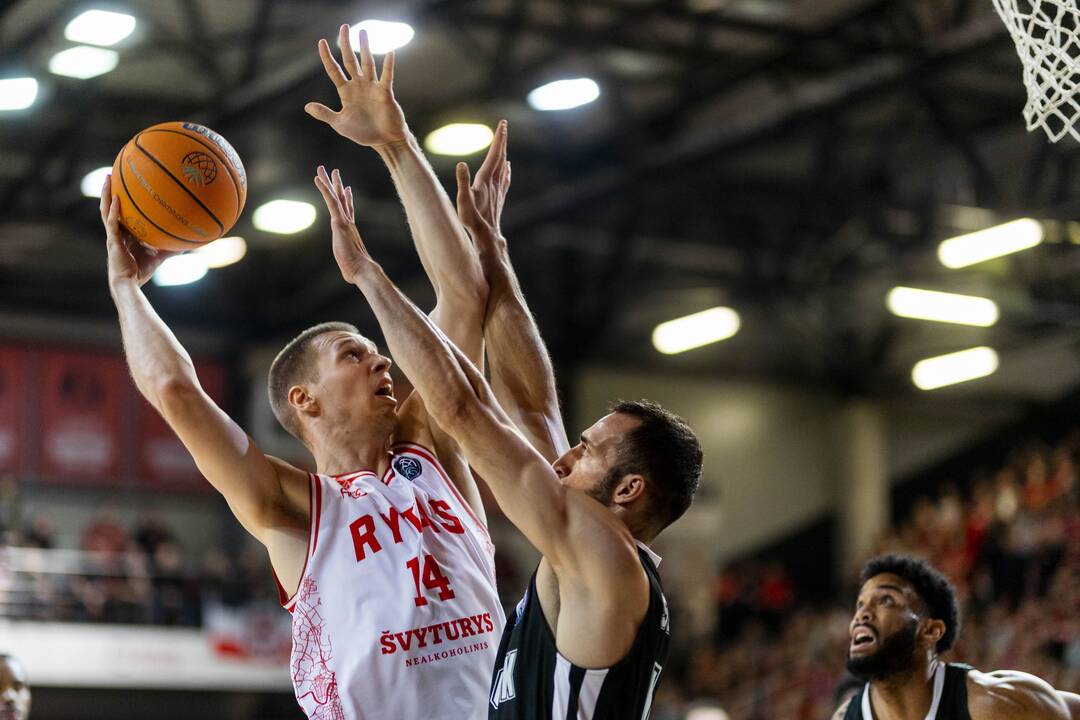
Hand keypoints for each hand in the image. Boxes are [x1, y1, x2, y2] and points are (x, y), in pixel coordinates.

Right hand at [101, 175, 178, 288]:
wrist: (129, 284)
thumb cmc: (141, 272)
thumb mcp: (158, 257)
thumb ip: (170, 249)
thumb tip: (187, 244)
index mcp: (123, 234)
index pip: (121, 214)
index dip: (120, 201)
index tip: (124, 186)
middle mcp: (116, 232)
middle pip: (110, 207)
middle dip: (110, 191)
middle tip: (112, 175)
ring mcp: (112, 236)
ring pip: (106, 210)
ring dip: (107, 194)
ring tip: (109, 178)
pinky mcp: (112, 241)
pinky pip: (112, 223)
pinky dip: (114, 211)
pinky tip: (117, 199)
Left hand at [305, 25, 406, 147]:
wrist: (384, 141)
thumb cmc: (363, 133)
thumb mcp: (340, 124)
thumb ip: (325, 114)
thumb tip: (307, 106)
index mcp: (346, 92)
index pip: (334, 70)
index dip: (327, 57)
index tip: (321, 42)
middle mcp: (358, 85)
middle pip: (350, 60)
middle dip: (345, 44)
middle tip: (344, 27)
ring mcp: (372, 87)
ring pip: (367, 63)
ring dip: (364, 48)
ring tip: (363, 32)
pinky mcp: (385, 93)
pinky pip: (386, 77)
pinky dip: (388, 66)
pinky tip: (390, 53)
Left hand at [314, 165, 374, 282]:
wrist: (362, 269)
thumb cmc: (356, 271)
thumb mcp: (349, 266)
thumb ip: (349, 265)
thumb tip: (352, 277)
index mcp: (350, 230)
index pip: (348, 211)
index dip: (347, 199)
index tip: (347, 188)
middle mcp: (348, 222)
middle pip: (342, 199)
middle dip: (337, 185)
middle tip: (334, 171)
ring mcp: (344, 220)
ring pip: (335, 196)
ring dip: (329, 181)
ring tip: (323, 168)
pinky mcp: (339, 221)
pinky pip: (331, 201)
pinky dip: (324, 189)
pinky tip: (317, 179)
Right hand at [456, 119, 509, 249]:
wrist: (486, 235)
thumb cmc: (472, 219)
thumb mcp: (463, 200)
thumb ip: (462, 181)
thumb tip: (461, 164)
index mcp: (485, 179)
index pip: (494, 155)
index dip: (498, 139)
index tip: (503, 125)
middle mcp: (494, 182)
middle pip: (500, 157)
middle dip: (502, 140)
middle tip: (504, 126)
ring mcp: (498, 190)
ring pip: (503, 166)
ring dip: (504, 152)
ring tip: (504, 141)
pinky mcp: (498, 197)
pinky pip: (505, 179)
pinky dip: (507, 169)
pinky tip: (508, 167)